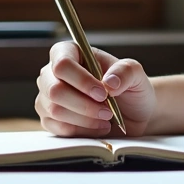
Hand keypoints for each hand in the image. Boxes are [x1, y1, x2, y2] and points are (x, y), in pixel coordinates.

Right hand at [36, 42, 155, 137]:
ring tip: (106, 118)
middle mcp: (53, 73)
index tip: (103, 94)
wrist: (134, 113)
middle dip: (84, 104)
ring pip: (55, 110)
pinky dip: (82, 130)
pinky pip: (58, 128)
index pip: (62, 63)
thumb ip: (125, 72)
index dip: (81, 80)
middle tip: (108, 111)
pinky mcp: (49, 119)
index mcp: (71, 53)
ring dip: (85, 118)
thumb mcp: (136, 74)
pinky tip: (98, 126)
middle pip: (54, 89)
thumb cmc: (131, 88)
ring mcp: (48, 97)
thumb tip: (108, 82)